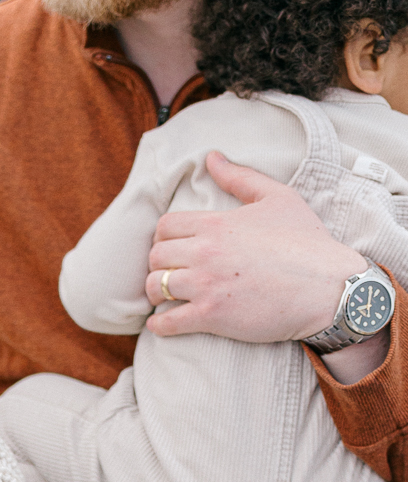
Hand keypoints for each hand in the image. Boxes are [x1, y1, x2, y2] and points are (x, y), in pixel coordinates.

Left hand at [145, 151, 366, 343]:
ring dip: (156, 292)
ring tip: (165, 297)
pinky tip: (160, 323)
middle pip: (155, 256)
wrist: (327, 287)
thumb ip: (240, 177)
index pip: (165, 226)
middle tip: (169, 272)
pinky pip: (167, 321)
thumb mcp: (278, 198)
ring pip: (155, 287)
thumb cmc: (307, 242)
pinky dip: (158, 324)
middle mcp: (204, 253)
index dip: (165, 237)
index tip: (174, 247)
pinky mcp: (210, 316)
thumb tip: (212, 157)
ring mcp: (205, 286)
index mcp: (215, 224)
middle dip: (159, 264)